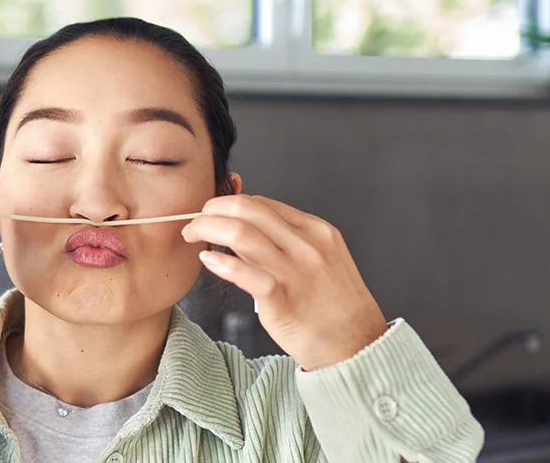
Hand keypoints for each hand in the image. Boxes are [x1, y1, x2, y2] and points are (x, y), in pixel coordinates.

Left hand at [181, 195, 387, 370]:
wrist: (357, 345)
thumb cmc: (335, 306)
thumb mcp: (323, 260)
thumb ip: (289, 243)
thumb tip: (244, 232)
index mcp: (316, 231)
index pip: (262, 204)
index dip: (230, 204)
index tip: (213, 214)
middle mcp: (306, 245)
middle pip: (247, 209)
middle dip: (212, 210)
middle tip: (195, 222)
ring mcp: (294, 271)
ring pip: (241, 233)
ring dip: (207, 229)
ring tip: (192, 237)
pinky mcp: (282, 299)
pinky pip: (245, 273)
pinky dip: (221, 262)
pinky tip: (208, 260)